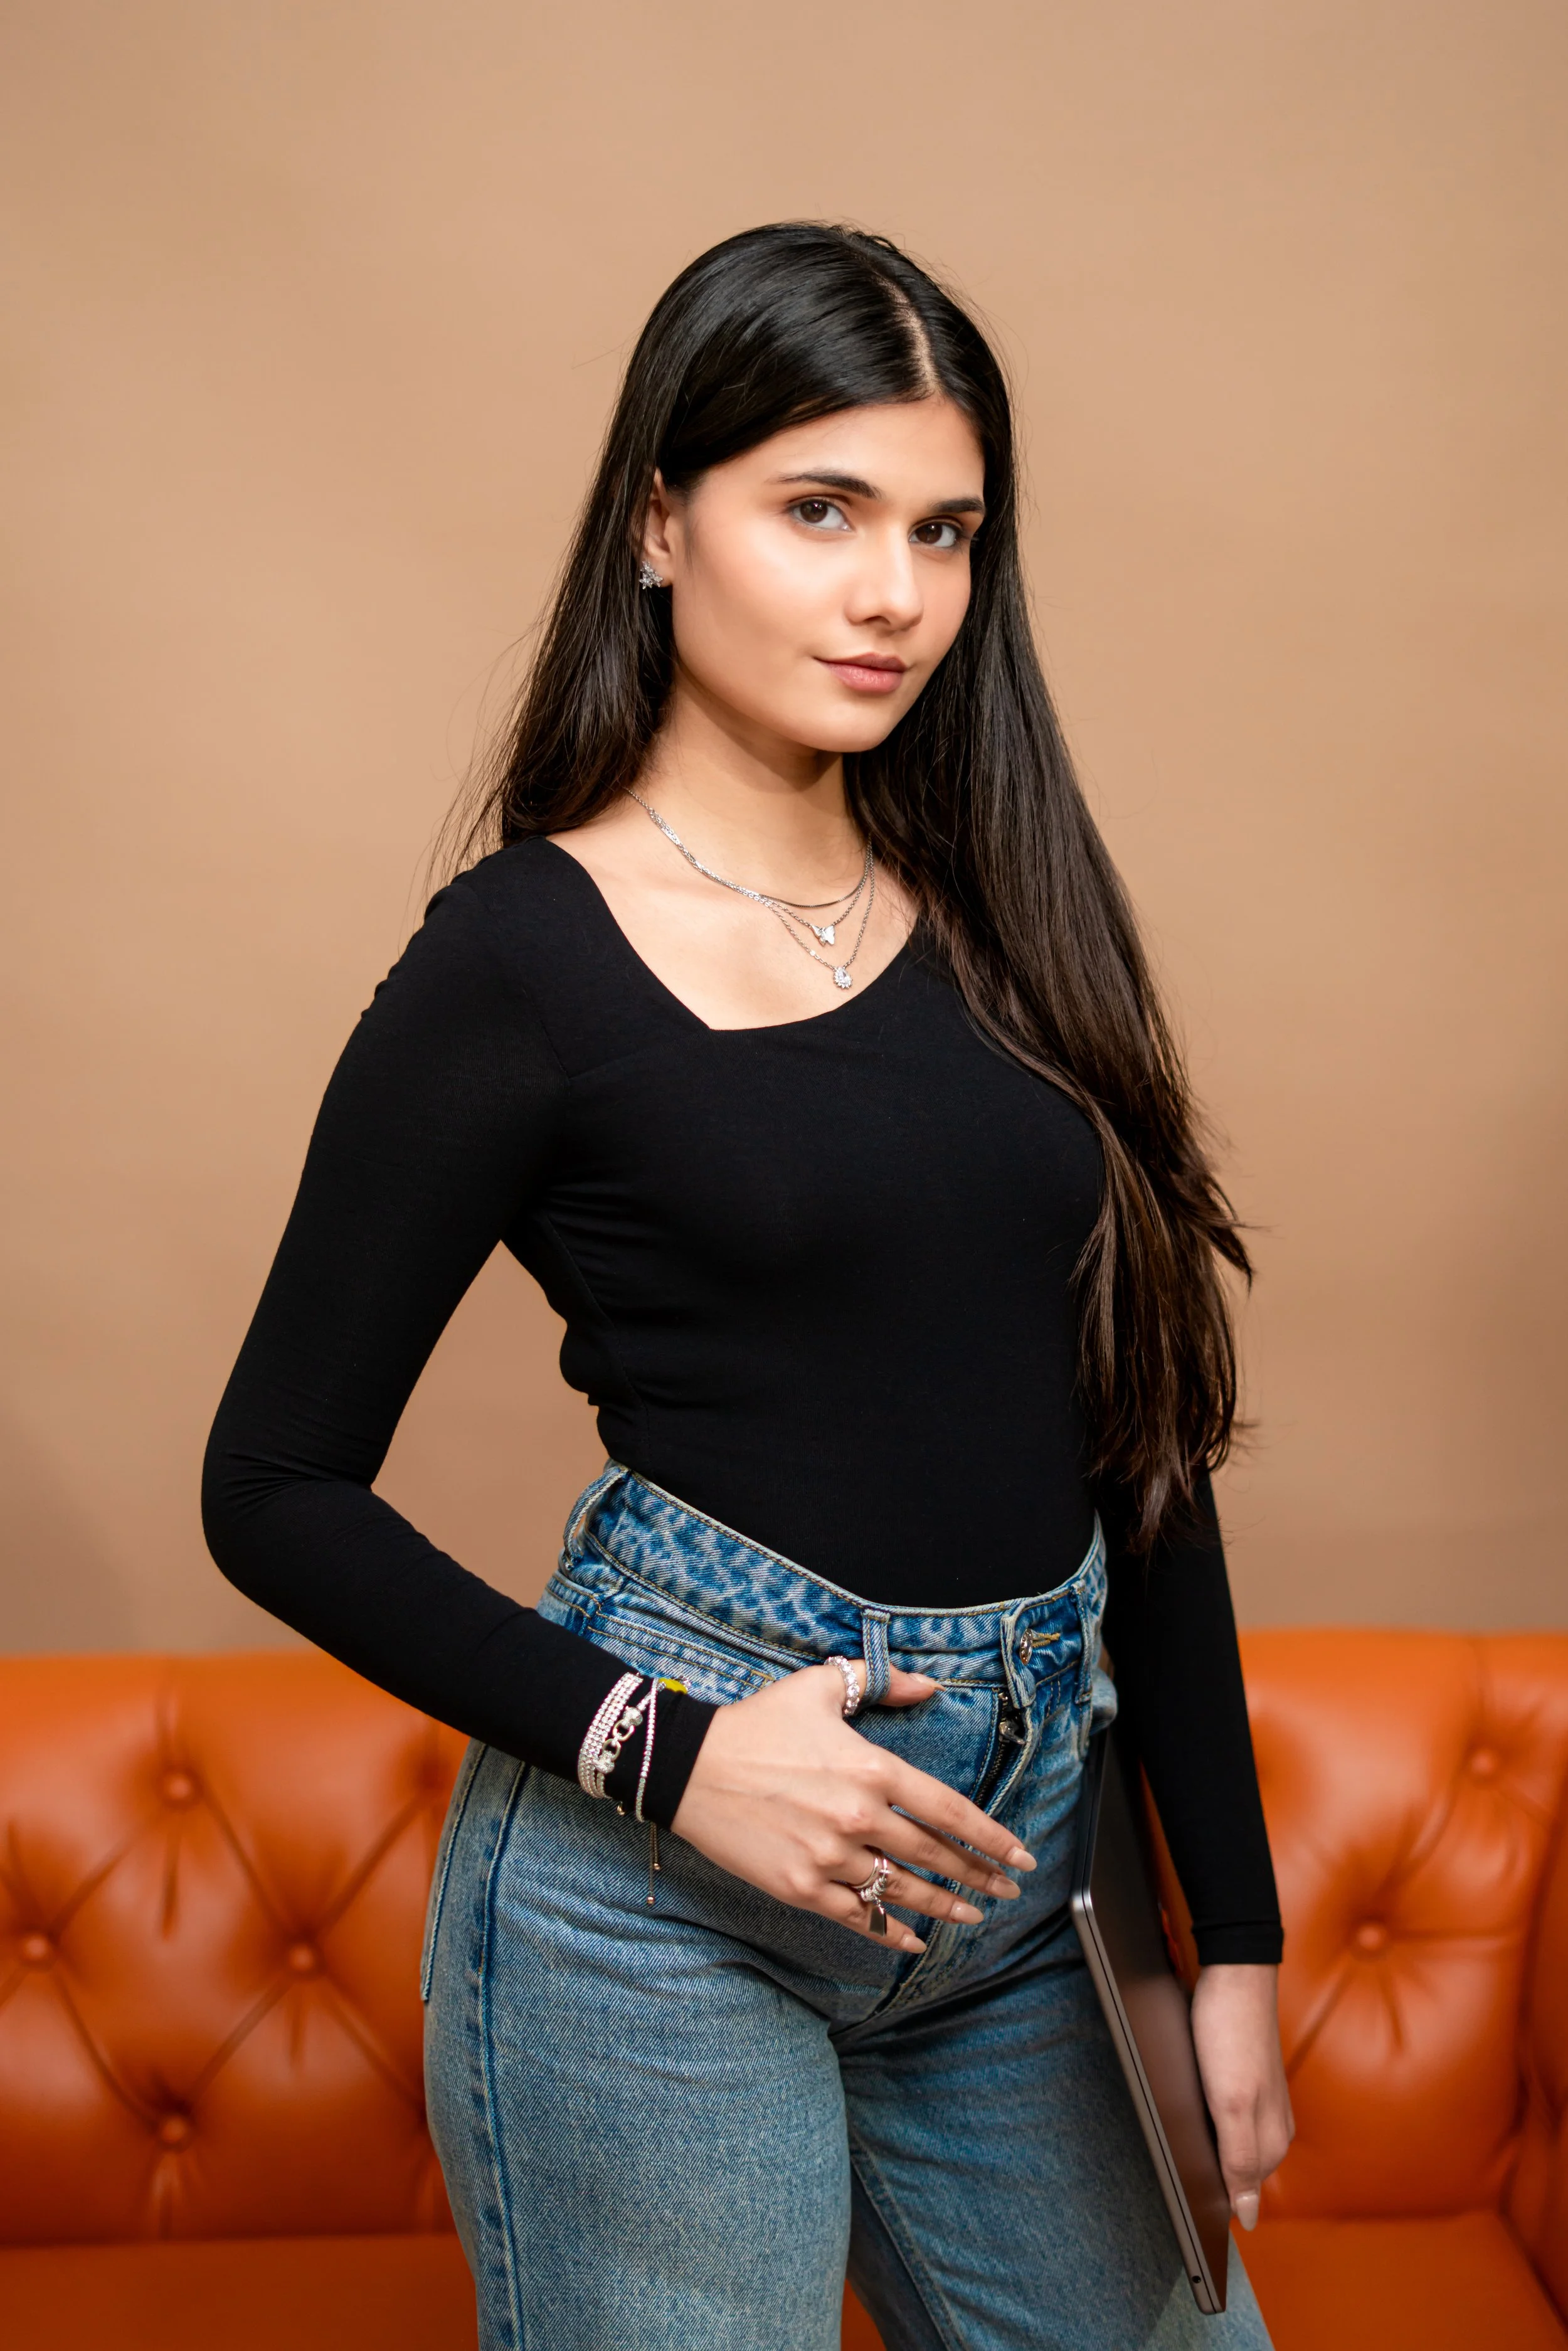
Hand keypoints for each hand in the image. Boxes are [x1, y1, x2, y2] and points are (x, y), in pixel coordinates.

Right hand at [671, 1660, 1034, 1951]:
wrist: (690, 1766)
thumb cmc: (758, 1723)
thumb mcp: (820, 1686)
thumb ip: (880, 1681)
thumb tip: (929, 1685)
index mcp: (871, 1769)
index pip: (949, 1810)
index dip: (991, 1837)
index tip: (1019, 1856)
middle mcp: (859, 1817)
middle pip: (935, 1856)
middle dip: (979, 1876)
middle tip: (1009, 1889)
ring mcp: (830, 1857)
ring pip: (902, 1891)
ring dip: (945, 1907)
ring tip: (972, 1915)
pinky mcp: (801, 1887)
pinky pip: (857, 1918)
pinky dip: (890, 1931)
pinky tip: (913, 1939)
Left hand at [1189, 1963, 1294, 2228]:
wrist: (1235, 1972)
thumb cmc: (1230, 2033)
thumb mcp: (1231, 2103)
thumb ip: (1240, 2160)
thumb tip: (1249, 2217)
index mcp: (1273, 2138)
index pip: (1246, 2191)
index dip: (1217, 2198)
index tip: (1185, 2201)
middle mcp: (1275, 2124)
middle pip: (1242, 2169)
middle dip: (1215, 2177)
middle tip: (1175, 2173)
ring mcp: (1264, 2100)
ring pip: (1236, 2142)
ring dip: (1212, 2149)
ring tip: (1179, 2145)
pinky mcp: (1248, 2078)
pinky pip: (1231, 2117)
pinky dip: (1211, 2122)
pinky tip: (1192, 2114)